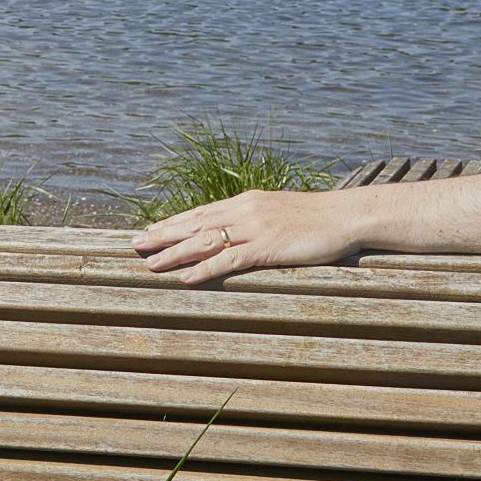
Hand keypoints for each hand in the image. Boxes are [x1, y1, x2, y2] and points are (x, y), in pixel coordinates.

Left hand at [131, 189, 358, 284]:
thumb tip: (236, 231)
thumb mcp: (279, 212)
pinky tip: (186, 277)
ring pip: (205, 241)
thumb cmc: (316, 218)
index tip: (150, 231)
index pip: (201, 213)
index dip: (173, 223)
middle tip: (135, 244)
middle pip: (194, 224)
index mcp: (246, 202)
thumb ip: (255, 220)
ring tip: (150, 264)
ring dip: (175, 253)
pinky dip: (205, 269)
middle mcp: (244, 211)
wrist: (345, 216)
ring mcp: (255, 228)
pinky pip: (229, 260)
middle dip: (163, 235)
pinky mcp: (267, 247)